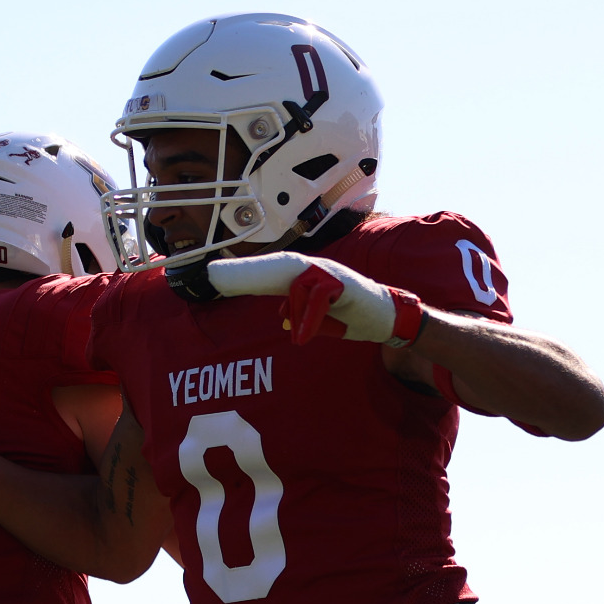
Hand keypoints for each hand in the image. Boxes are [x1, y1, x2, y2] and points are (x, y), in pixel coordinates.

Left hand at [204, 253, 423, 346]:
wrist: (388, 319)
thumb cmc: (352, 316)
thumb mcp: (319, 318)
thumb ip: (299, 313)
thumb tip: (282, 316)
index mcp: (305, 278)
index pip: (270, 272)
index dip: (244, 273)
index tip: (216, 278)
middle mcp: (314, 270)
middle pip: (275, 266)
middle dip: (246, 271)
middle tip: (214, 275)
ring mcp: (329, 274)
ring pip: (295, 279)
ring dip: (282, 298)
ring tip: (279, 320)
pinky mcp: (344, 284)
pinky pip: (319, 297)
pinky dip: (309, 317)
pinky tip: (304, 337)